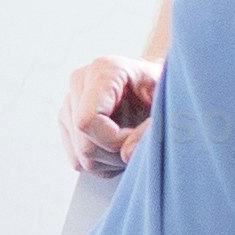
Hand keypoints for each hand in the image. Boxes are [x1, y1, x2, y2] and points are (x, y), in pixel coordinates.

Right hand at [63, 54, 160, 177]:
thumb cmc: (165, 91)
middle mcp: (80, 82)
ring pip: (81, 157)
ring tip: (131, 144)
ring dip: (111, 161)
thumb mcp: (168, 105)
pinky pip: (78, 160)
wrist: (157, 84)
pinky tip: (118, 147)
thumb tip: (126, 155)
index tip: (137, 139)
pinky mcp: (66, 121)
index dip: (114, 141)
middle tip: (139, 145)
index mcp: (104, 71)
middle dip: (116, 155)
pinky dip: (102, 163)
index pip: (87, 121)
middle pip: (84, 144)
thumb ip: (151, 129)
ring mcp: (69, 102)